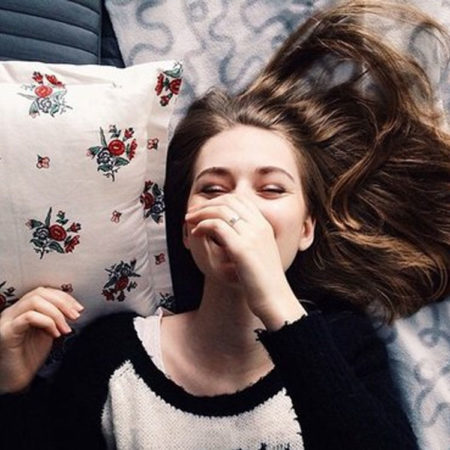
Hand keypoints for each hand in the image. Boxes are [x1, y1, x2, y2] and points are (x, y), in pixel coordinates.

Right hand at [0, 287, 83, 393]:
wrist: (14, 381)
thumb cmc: (29, 357)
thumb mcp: (47, 331)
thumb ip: (55, 318)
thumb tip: (72, 309)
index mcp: (21, 309)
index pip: (44, 291)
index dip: (64, 297)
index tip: (79, 308)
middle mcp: (12, 311)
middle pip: (40, 292)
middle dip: (63, 303)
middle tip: (76, 316)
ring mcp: (7, 320)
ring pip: (35, 301)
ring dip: (57, 313)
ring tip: (66, 329)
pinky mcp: (6, 332)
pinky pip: (29, 317)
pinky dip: (47, 322)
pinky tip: (54, 334)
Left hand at [185, 194, 306, 328]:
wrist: (275, 298)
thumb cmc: (264, 281)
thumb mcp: (260, 252)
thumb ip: (249, 238)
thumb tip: (230, 231)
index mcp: (264, 225)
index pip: (240, 199)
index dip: (219, 200)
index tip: (205, 209)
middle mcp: (259, 226)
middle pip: (229, 200)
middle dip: (207, 204)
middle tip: (192, 213)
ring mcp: (252, 236)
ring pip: (221, 210)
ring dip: (201, 213)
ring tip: (190, 221)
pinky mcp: (242, 248)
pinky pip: (217, 226)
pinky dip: (203, 226)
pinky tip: (196, 233)